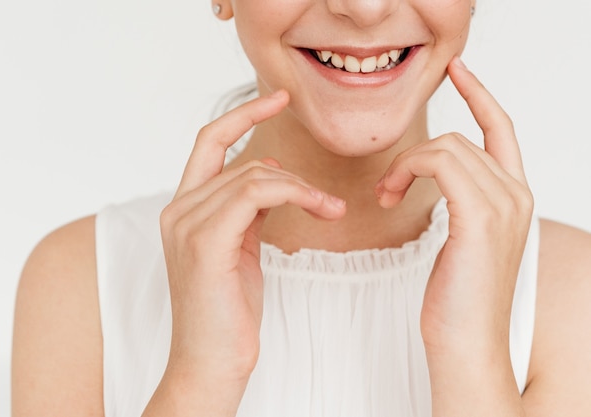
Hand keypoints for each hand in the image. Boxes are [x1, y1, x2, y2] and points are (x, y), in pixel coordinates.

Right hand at [158, 90, 345, 404]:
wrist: (211, 363)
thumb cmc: (227, 312)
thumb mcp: (239, 249)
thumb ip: (246, 210)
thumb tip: (272, 176)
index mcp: (184, 208)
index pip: (209, 141)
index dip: (243, 114)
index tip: (279, 98)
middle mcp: (177, 210)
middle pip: (241, 160)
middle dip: (290, 174)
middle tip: (325, 202)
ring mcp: (186, 224)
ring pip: (252, 174)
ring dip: (300, 187)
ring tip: (329, 209)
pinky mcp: (205, 242)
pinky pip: (254, 193)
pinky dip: (294, 194)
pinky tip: (320, 210)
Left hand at [376, 57, 532, 357]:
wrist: (466, 345)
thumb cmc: (457, 301)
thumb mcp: (460, 242)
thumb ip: (459, 203)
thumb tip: (428, 177)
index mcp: (514, 198)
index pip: (501, 129)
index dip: (479, 95)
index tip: (457, 70)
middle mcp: (516, 194)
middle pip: (460, 139)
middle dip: (414, 155)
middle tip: (388, 187)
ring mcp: (503, 204)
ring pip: (445, 147)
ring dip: (405, 166)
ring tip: (387, 195)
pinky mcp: (480, 217)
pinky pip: (438, 162)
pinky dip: (407, 170)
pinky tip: (391, 195)